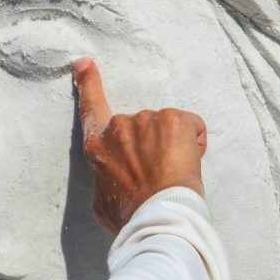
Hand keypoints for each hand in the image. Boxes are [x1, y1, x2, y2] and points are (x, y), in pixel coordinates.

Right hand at [73, 57, 207, 233]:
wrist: (159, 215)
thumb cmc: (130, 215)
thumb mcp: (102, 202)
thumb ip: (105, 182)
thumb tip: (112, 185)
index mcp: (97, 146)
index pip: (91, 108)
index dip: (88, 84)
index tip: (85, 64)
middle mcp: (119, 126)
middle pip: (140, 128)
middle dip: (150, 145)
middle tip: (157, 174)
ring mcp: (147, 119)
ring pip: (166, 129)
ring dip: (172, 146)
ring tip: (173, 175)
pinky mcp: (175, 119)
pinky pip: (191, 128)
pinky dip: (195, 144)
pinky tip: (188, 166)